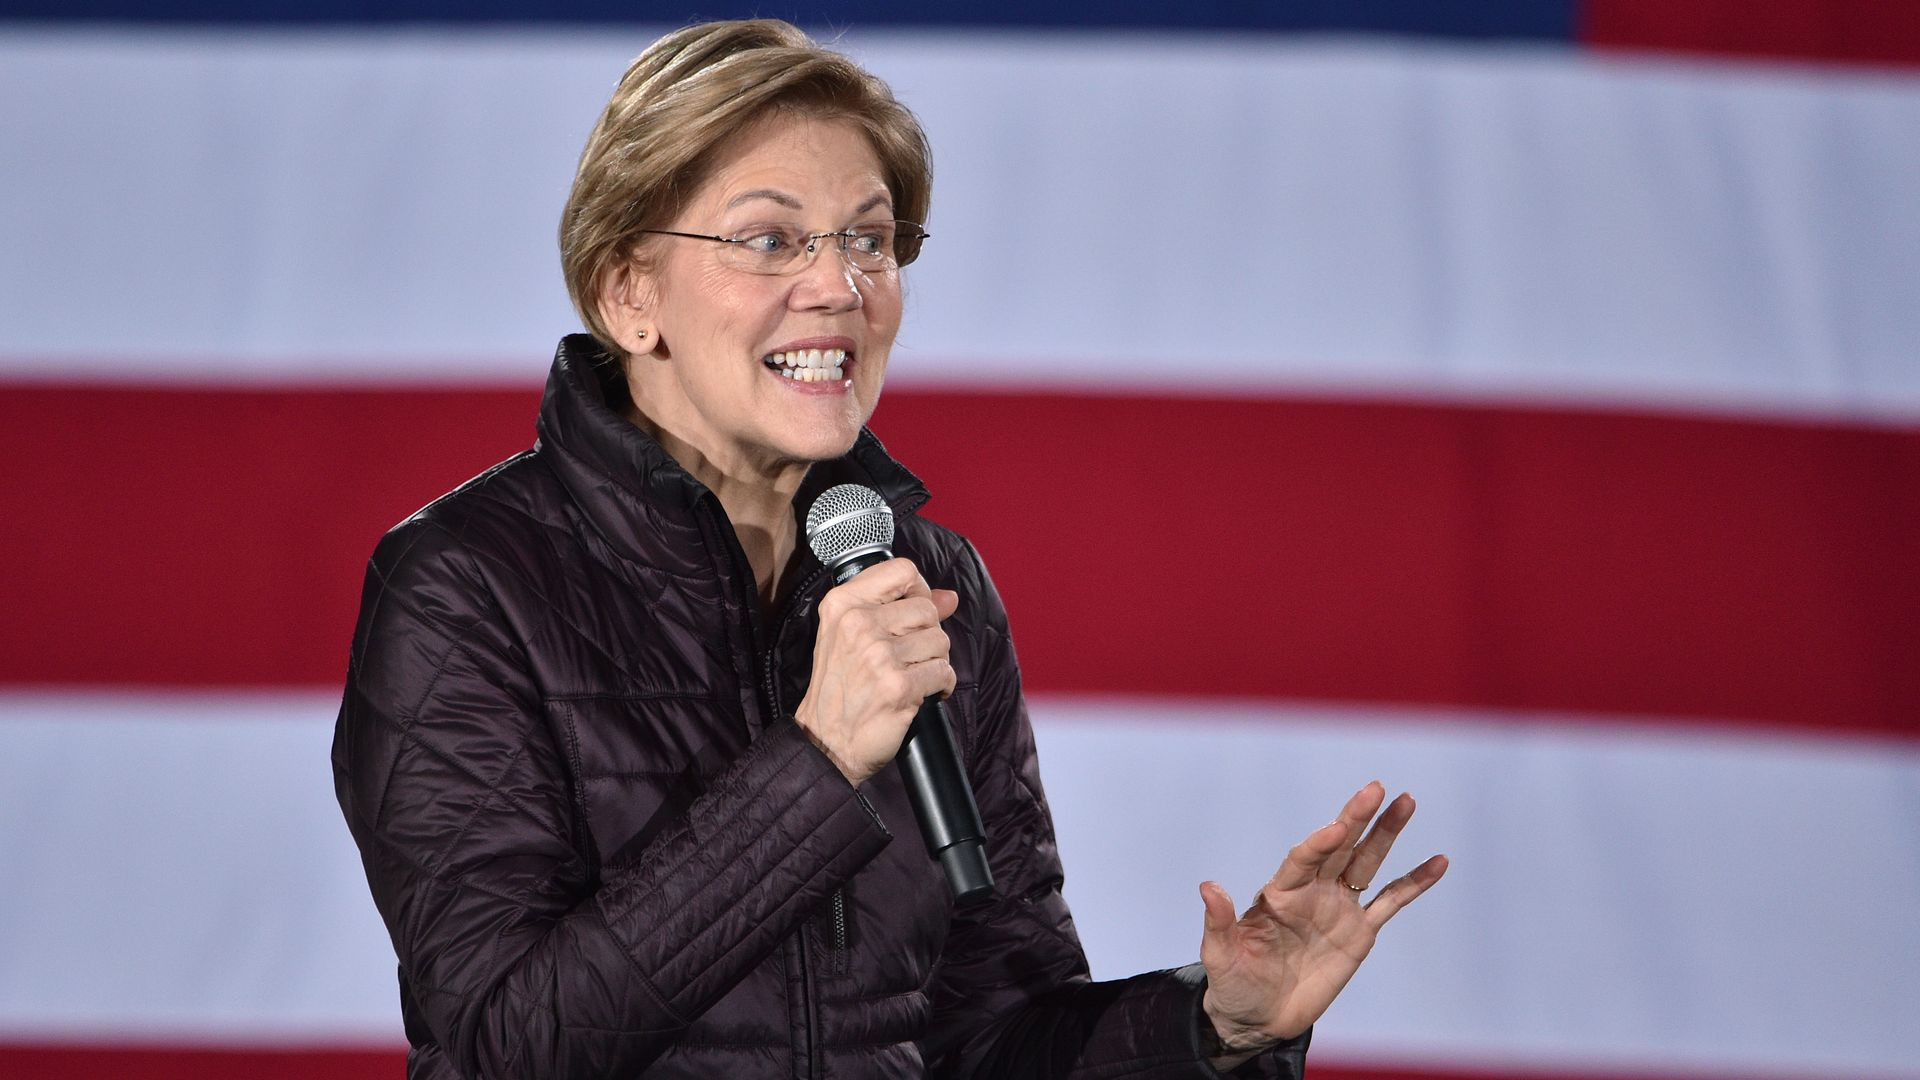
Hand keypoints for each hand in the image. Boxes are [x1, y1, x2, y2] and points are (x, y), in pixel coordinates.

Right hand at [794, 558, 958, 785]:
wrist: (826, 741)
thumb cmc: (841, 688)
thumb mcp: (853, 636)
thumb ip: (901, 608)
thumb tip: (950, 597)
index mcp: (843, 604)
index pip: (903, 570)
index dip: (918, 591)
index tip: (912, 615)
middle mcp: (859, 623)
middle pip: (927, 609)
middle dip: (927, 635)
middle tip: (907, 657)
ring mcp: (879, 654)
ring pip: (940, 640)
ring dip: (934, 661)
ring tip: (911, 675)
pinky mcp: (899, 685)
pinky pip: (944, 672)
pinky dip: (941, 685)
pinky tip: (921, 692)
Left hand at [1197, 781, 1447, 1067]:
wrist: (1259, 1016)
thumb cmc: (1234, 983)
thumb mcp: (1220, 955)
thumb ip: (1219, 921)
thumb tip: (1208, 886)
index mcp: (1279, 893)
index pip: (1302, 859)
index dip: (1318, 843)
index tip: (1336, 828)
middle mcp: (1311, 892)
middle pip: (1339, 847)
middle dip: (1357, 818)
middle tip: (1376, 788)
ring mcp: (1338, 908)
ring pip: (1367, 863)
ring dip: (1386, 833)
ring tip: (1406, 801)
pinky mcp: (1360, 932)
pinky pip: (1391, 902)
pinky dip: (1415, 882)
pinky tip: (1438, 862)